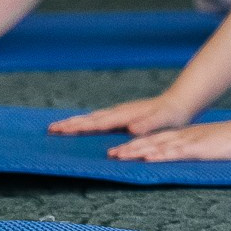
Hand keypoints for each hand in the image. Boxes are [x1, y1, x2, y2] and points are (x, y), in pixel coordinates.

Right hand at [49, 97, 189, 136]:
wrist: (181, 101)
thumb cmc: (172, 114)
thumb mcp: (163, 120)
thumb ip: (147, 123)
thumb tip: (130, 128)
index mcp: (124, 115)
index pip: (96, 122)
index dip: (77, 126)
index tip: (59, 129)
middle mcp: (119, 112)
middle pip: (89, 119)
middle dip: (70, 124)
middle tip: (50, 129)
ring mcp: (121, 112)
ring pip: (93, 117)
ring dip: (76, 122)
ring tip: (60, 127)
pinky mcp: (124, 115)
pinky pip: (101, 119)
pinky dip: (88, 122)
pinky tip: (85, 125)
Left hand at [106, 120, 230, 162]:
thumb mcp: (211, 148)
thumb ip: (200, 153)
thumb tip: (193, 160)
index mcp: (186, 137)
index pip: (156, 141)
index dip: (138, 145)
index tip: (121, 151)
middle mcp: (184, 137)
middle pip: (152, 142)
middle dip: (130, 148)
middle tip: (111, 154)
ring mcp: (190, 142)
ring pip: (158, 146)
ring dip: (138, 151)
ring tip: (120, 155)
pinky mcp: (199, 148)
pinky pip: (176, 152)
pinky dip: (160, 155)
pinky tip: (148, 158)